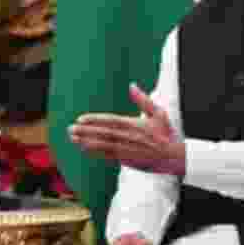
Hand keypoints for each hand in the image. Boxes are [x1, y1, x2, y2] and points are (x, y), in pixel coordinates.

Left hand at [68, 83, 185, 175]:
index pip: (109, 121)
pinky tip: (84, 149)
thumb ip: (143, 99)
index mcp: (133, 124)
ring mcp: (126, 149)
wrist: (173, 156)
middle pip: (102, 133)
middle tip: (70, 129)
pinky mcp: (127, 159)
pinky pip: (108, 156)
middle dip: (85, 131)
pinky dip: (95, 152)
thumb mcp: (157, 113)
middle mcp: (127, 137)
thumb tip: (132, 85)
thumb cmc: (165, 134)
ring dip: (86, 141)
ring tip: (73, 138)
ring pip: (102, 145)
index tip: (80, 119)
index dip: (94, 120)